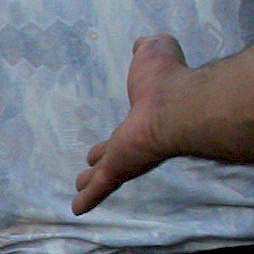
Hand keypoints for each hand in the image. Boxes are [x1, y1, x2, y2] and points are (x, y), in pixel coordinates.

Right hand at [75, 36, 190, 214]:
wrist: (176, 107)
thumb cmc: (166, 80)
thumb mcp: (154, 53)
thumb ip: (149, 48)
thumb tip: (142, 43)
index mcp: (143, 117)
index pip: (127, 128)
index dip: (117, 134)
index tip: (109, 143)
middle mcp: (136, 141)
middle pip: (113, 155)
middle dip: (102, 161)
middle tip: (89, 168)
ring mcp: (127, 158)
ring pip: (104, 173)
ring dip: (92, 182)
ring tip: (79, 189)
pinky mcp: (119, 169)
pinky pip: (100, 187)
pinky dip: (88, 198)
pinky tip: (77, 210)